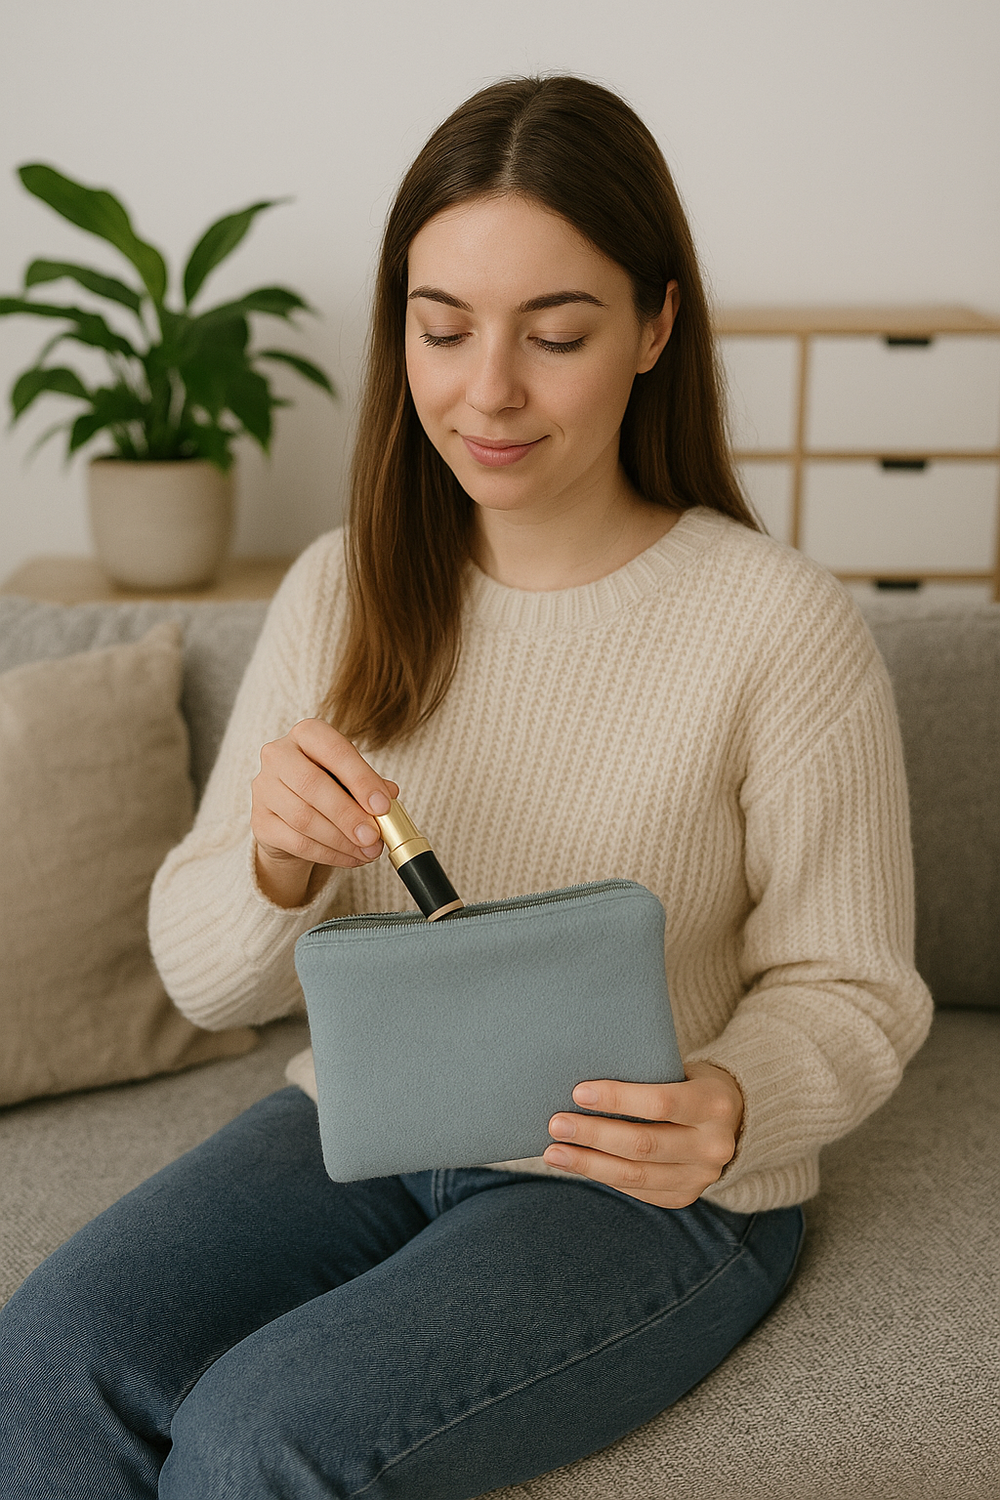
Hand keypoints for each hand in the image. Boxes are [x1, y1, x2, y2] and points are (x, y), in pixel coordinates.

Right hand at [251, 718, 398, 907]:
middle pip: (312, 785)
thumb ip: (370, 784)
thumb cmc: (328, 789)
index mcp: (306, 734)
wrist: (293, 817)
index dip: (360, 778)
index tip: (382, 805)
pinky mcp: (260, 822)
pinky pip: (296, 842)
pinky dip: (329, 854)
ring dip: (341, 839)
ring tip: (368, 851)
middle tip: (374, 836)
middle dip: (348, 814)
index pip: (334, 750)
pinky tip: (351, 858)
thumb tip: (390, 795)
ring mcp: (264, 788)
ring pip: (303, 818)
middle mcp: (278, 755)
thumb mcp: (352, 780)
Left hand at [543, 1062, 743, 1208]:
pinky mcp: (684, 1195)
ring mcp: (701, 1176)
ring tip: (555, 1151)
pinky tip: (577, 1163)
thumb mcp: (682, 1071)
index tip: (578, 1093)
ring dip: (589, 1163)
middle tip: (557, 1124)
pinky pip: (636, 1189)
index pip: (660, 1103)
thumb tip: (582, 1086)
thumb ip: (645, 1078)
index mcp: (714, 1104)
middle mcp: (713, 1145)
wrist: (735, 1120)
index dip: (617, 1099)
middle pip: (643, 1144)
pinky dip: (602, 1176)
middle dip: (594, 1135)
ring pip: (635, 1174)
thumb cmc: (691, 1084)